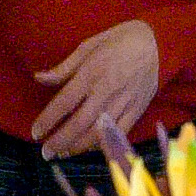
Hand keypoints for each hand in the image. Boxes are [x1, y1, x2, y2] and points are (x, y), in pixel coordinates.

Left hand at [31, 21, 160, 156]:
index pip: (64, 102)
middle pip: (79, 123)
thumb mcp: (89, 45)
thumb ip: (64, 67)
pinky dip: (102, 144)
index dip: (48, 120)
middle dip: (60, 141)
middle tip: (46, 152)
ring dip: (78, 147)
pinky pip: (118, 133)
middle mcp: (106, 91)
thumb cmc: (120, 41)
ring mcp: (123, 103)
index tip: (35, 132)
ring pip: (98, 132)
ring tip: (62, 154)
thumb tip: (39, 78)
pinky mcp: (137, 110)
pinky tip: (88, 149)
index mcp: (92, 72)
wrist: (159, 44)